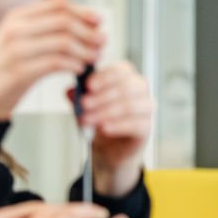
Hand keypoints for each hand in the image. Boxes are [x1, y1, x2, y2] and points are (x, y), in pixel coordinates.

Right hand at [0, 0, 103, 121]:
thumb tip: (91, 23)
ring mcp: (15, 50)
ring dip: (85, 50)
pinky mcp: (18, 72)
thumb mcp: (24, 41)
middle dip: (89, 32)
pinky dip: (73, 65)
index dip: (84, 11)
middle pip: (64, 21)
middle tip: (103, 44)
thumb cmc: (10, 68)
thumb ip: (48, 29)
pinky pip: (55, 63)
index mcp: (17, 17)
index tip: (99, 23)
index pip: (58, 3)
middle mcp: (14, 29)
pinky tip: (79, 70)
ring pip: (63, 41)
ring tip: (94, 59)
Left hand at [68, 61, 152, 196]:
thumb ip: (79, 97)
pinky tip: (104, 128)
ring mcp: (147, 109)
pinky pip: (136, 124)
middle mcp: (141, 91)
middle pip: (128, 86)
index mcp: (128, 78)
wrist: (109, 148)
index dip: (106, 76)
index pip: (123, 70)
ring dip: (106, 111)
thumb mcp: (85, 106)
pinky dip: (118, 126)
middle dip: (103, 95)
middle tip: (84, 104)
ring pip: (131, 105)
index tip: (88, 85)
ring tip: (88, 119)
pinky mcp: (147, 128)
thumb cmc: (100, 119)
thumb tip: (71, 91)